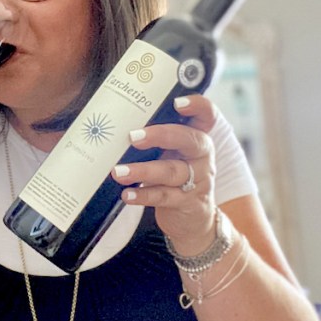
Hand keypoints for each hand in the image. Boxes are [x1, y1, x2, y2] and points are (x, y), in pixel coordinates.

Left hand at [110, 94, 219, 252]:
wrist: (193, 218)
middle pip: (189, 139)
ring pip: (172, 171)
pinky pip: (164, 197)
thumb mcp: (172, 153)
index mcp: (198, 137)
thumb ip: (155, 139)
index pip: (207, 115)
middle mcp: (202, 156)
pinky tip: (127, 194)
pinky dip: (143, 195)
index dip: (197, 106)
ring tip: (118, 172)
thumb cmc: (174, 175)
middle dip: (160, 135)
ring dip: (143, 170)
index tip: (177, 102)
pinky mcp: (187, 202)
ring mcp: (198, 180)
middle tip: (133, 136)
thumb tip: (113, 126)